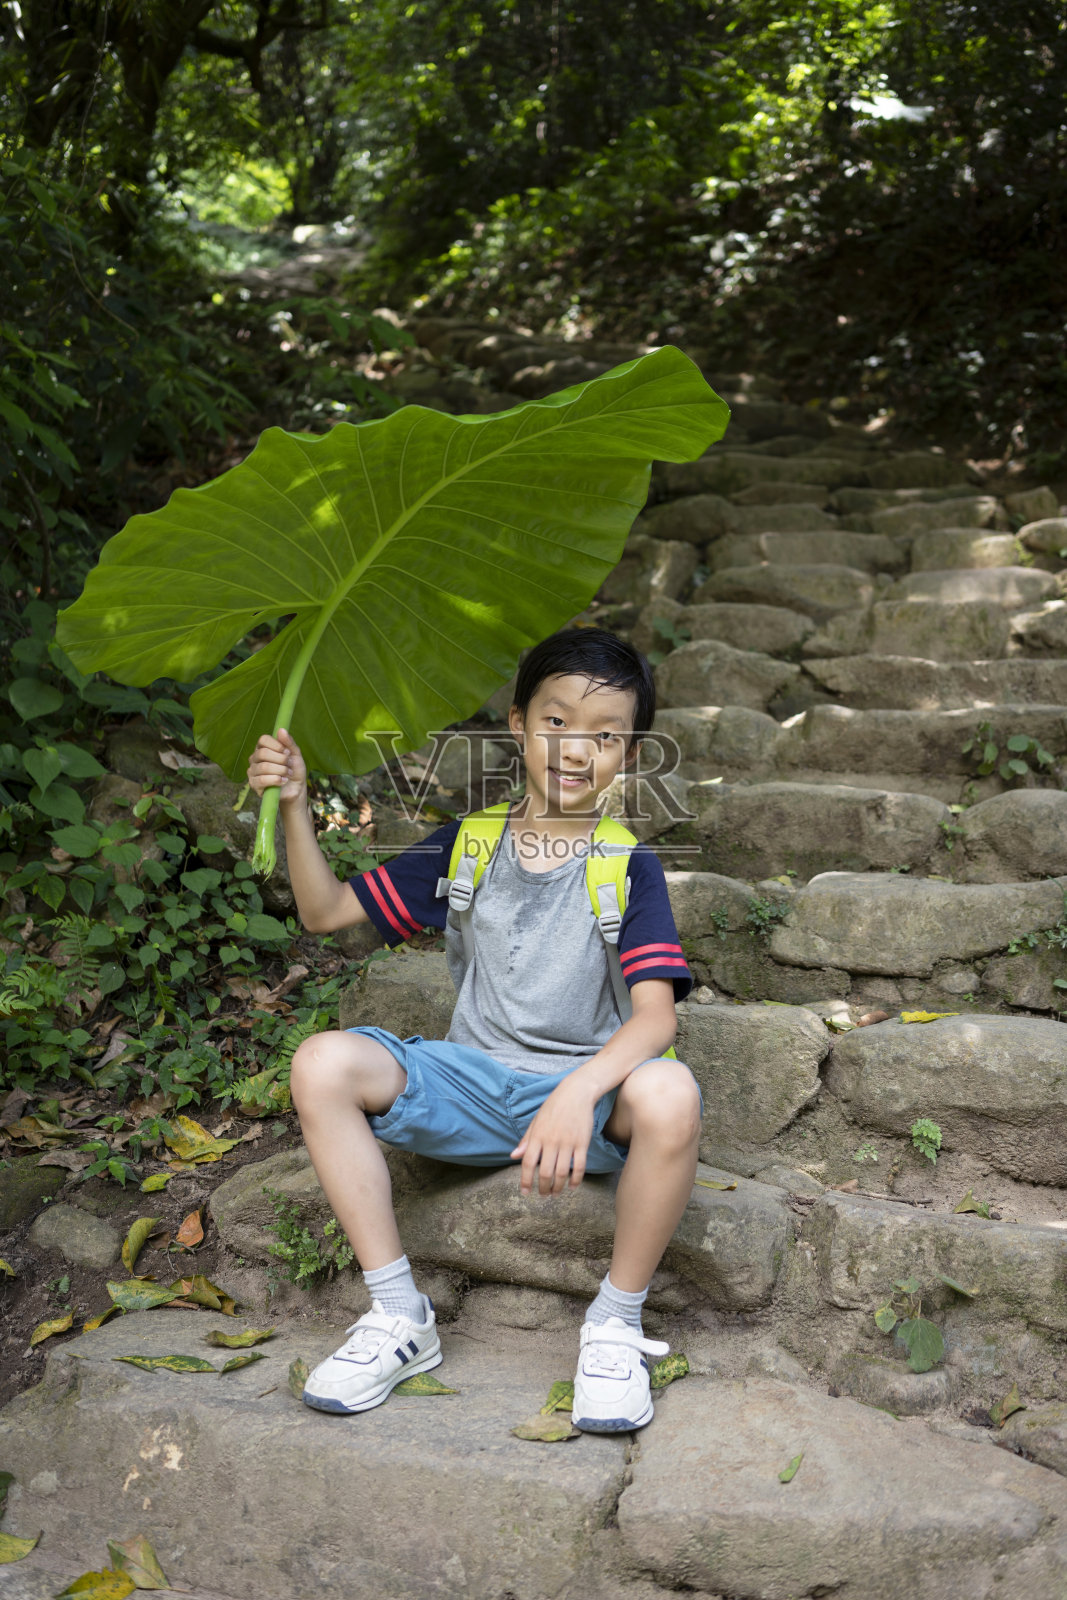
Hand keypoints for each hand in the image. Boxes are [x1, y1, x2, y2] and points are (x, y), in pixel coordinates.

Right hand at [247, 727, 306, 805]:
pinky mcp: (254, 784)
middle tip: (289, 765)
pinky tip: (283, 781)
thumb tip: (281, 730)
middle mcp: (255, 758)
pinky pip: (262, 780)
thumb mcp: (295, 754)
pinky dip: (276, 780)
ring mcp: (252, 771)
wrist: (296, 789)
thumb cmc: (294, 770)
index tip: (287, 752)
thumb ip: (289, 742)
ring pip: (264, 767)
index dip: (276, 745)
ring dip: (281, 770)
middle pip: (263, 753)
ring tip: (288, 774)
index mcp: (263, 748)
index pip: (263, 740)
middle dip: (281, 759)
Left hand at [511, 1075, 596, 1196]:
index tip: (525, 1193)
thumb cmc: (554, 1107)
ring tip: (555, 1194)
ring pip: (562, 1172)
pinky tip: (572, 1186)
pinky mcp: (582, 1143)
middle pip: (545, 1172)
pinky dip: (576, 1180)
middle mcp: (551, 1141)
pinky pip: (579, 1166)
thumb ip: (526, 1140)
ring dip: (558, 1187)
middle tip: (543, 1195)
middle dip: (543, 1188)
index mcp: (537, 1135)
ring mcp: (568, 1142)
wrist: (576, 1093)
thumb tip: (514, 1156)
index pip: (527, 1163)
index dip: (525, 1180)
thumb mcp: (536, 1121)